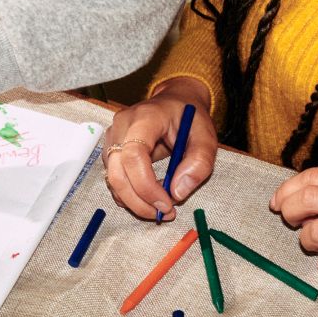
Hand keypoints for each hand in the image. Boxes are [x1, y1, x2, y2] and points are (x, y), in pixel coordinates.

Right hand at [104, 76, 216, 221]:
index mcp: (146, 117)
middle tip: (164, 214)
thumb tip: (177, 193)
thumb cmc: (190, 118)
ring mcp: (112, 136)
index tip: (167, 204)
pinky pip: (114, 178)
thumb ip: (198, 163)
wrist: (176, 102)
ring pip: (112, 179)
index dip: (146, 186)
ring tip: (161, 207)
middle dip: (138, 201)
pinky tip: (150, 197)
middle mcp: (122, 125)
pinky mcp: (111, 149)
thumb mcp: (206, 137)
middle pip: (117, 172)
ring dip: (134, 201)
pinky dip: (129, 194)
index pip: (134, 155)